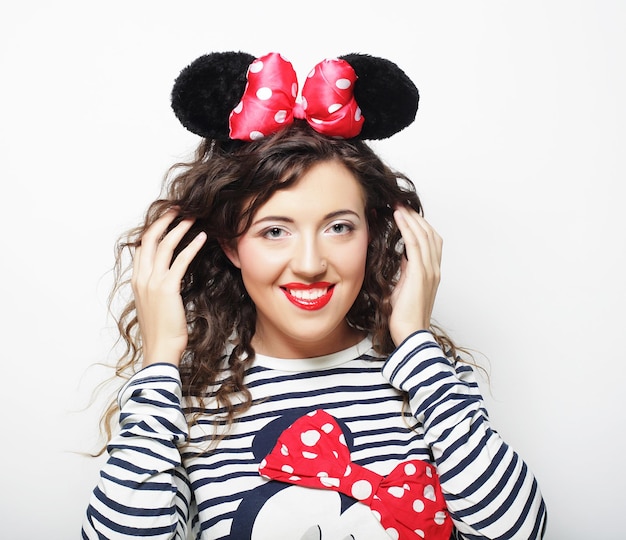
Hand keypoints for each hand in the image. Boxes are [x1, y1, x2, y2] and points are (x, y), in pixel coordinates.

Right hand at [131, 209, 206, 367]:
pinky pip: (180, 261)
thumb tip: (167, 278)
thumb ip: (156, 288)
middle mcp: (141, 277)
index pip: (143, 246)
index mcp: (137, 280)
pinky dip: (192, 246)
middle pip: (150, 239)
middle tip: (178, 208)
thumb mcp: (153, 305)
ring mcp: (152, 282)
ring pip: (165, 245)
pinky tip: (202, 238)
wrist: (159, 349)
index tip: (168, 219)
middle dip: (164, 220)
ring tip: (192, 217)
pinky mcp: (167, 288)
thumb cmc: (161, 331)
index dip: (155, 230)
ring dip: (180, 228)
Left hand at [389, 207, 442, 345]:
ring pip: (423, 235)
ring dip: (411, 218)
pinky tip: (399, 217)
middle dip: (415, 217)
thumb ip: (404, 272)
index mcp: (431, 272)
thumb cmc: (403, 316)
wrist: (409, 333)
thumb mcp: (403, 288)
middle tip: (401, 204)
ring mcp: (429, 270)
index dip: (419, 225)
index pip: (430, 241)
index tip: (405, 214)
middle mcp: (434, 269)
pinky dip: (407, 228)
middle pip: (429, 234)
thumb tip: (400, 258)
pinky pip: (415, 244)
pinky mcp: (420, 273)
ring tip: (398, 206)